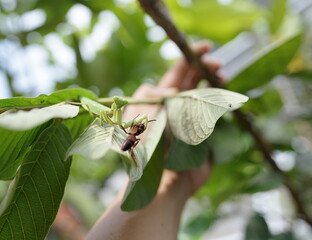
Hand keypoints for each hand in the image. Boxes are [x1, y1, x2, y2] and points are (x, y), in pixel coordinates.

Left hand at [124, 40, 221, 201]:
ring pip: (208, 95)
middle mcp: (177, 107)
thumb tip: (171, 88)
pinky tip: (227, 97)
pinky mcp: (207, 134)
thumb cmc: (147, 147)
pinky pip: (218, 114)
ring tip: (222, 77)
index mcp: (161, 99)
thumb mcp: (142, 115)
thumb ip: (154, 95)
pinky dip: (224, 103)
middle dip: (206, 68)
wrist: (162, 180)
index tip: (205, 46)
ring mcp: (193, 119)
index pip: (178, 73)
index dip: (190, 57)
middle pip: (195, 81)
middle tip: (217, 63)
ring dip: (216, 83)